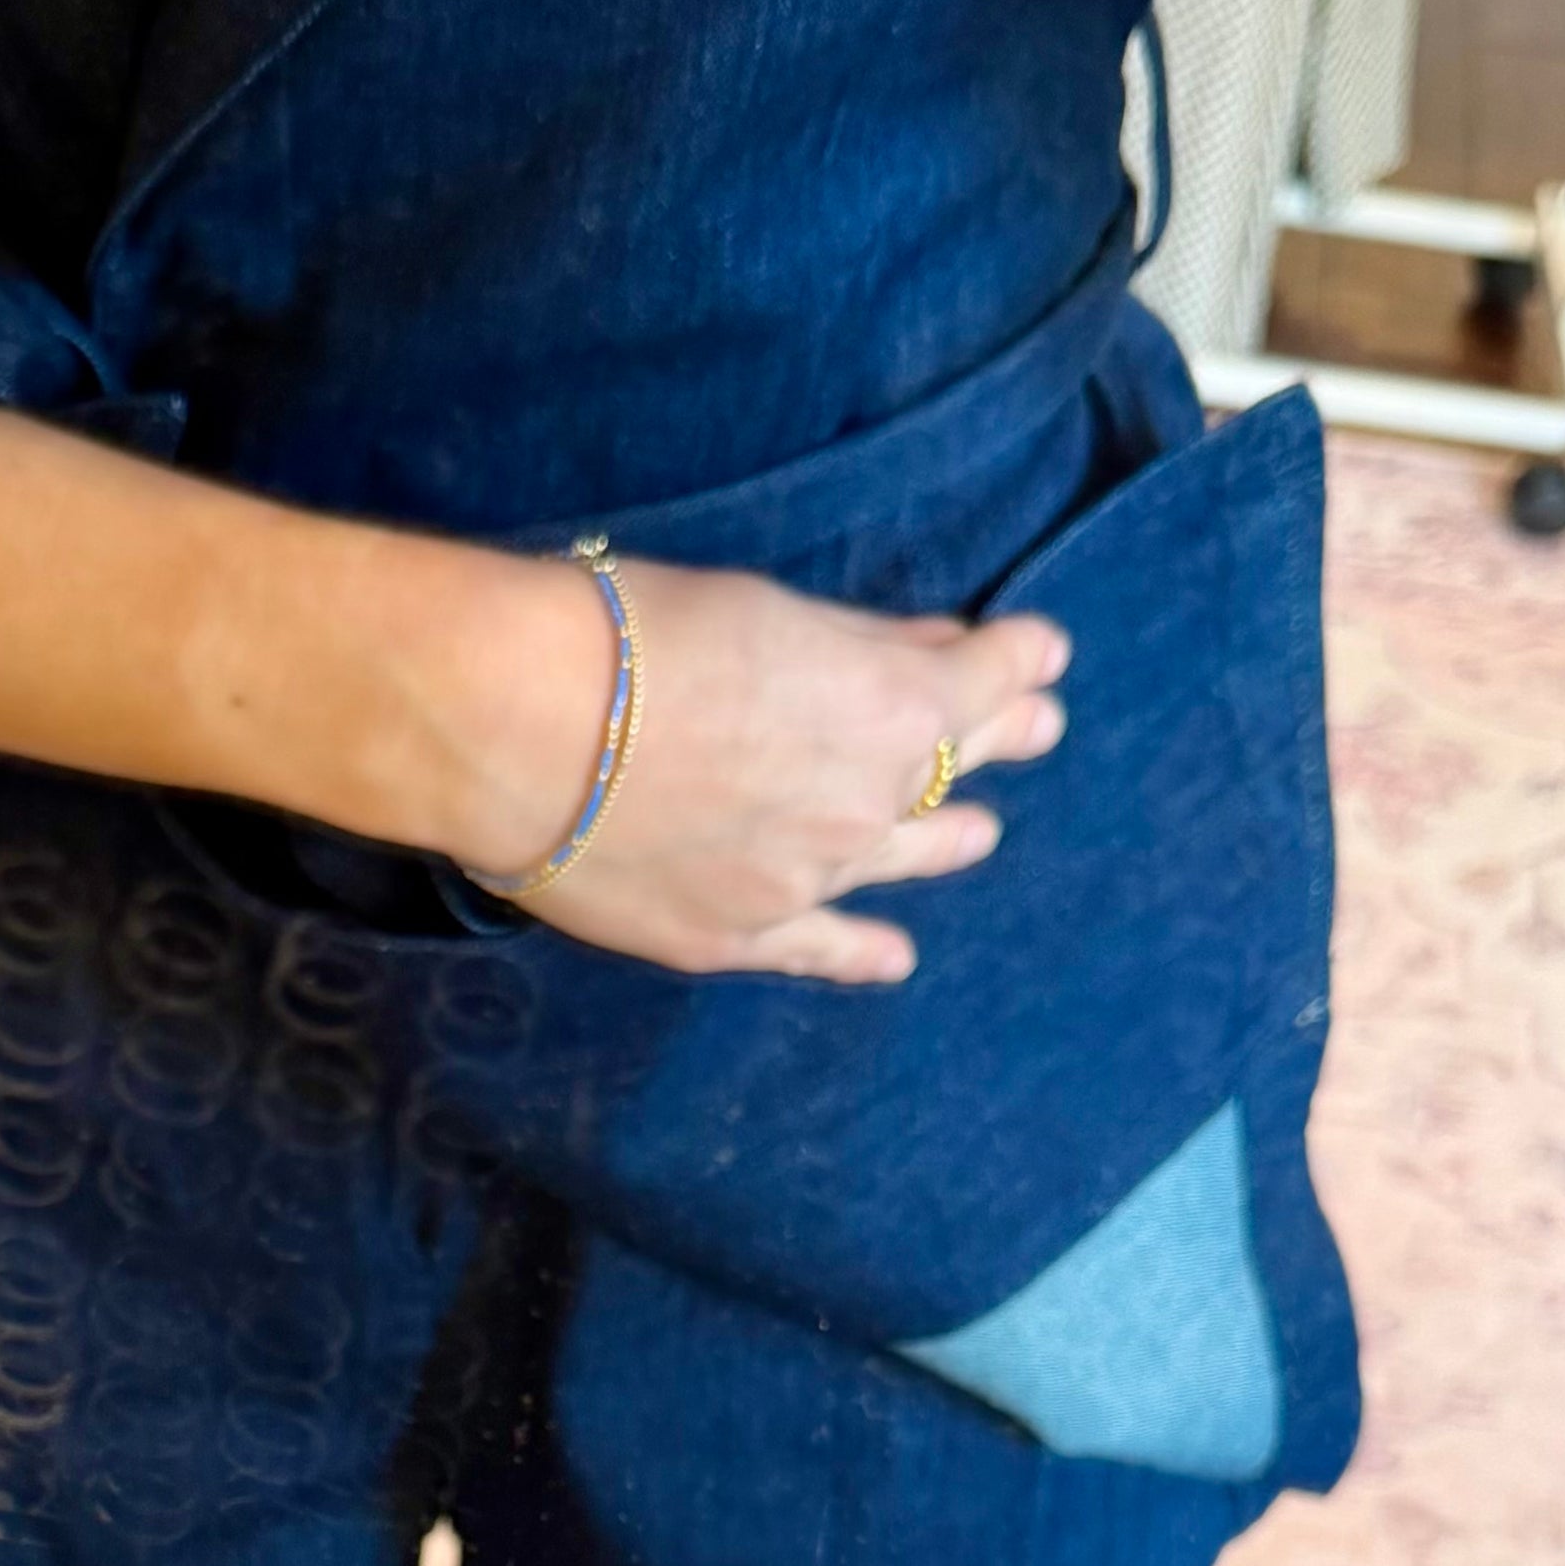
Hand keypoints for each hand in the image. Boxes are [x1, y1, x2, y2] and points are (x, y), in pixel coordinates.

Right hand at [433, 550, 1068, 984]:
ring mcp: (808, 880)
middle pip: (955, 769)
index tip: (1043, 651)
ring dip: (947, 840)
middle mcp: (871, 803)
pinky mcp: (738, 936)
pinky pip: (820, 948)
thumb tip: (936, 646)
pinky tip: (895, 957)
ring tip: (977, 833)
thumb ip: (862, 641)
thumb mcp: (769, 609)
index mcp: (894, 707)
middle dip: (1000, 739)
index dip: (1022, 660)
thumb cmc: (635, 635)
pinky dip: (863, 953)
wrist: (521, 730)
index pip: (990, 678)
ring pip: (902, 860)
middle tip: (1035, 728)